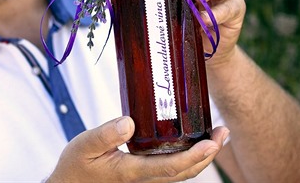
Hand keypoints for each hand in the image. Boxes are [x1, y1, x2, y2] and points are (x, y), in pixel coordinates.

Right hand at [46, 117, 229, 182]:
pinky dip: (188, 156)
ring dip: (202, 156)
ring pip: (181, 172)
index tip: (212, 143)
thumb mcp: (84, 145)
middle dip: (209, 155)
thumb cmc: (75, 167)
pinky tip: (190, 141)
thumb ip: (105, 134)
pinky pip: (171, 168)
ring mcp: (144, 178)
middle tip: (223, 132)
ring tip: (215, 135)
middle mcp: (143, 178)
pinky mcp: (142, 174)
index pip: (171, 167)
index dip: (195, 156)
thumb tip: (130, 122)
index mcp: (131, 171)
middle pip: (185, 172)